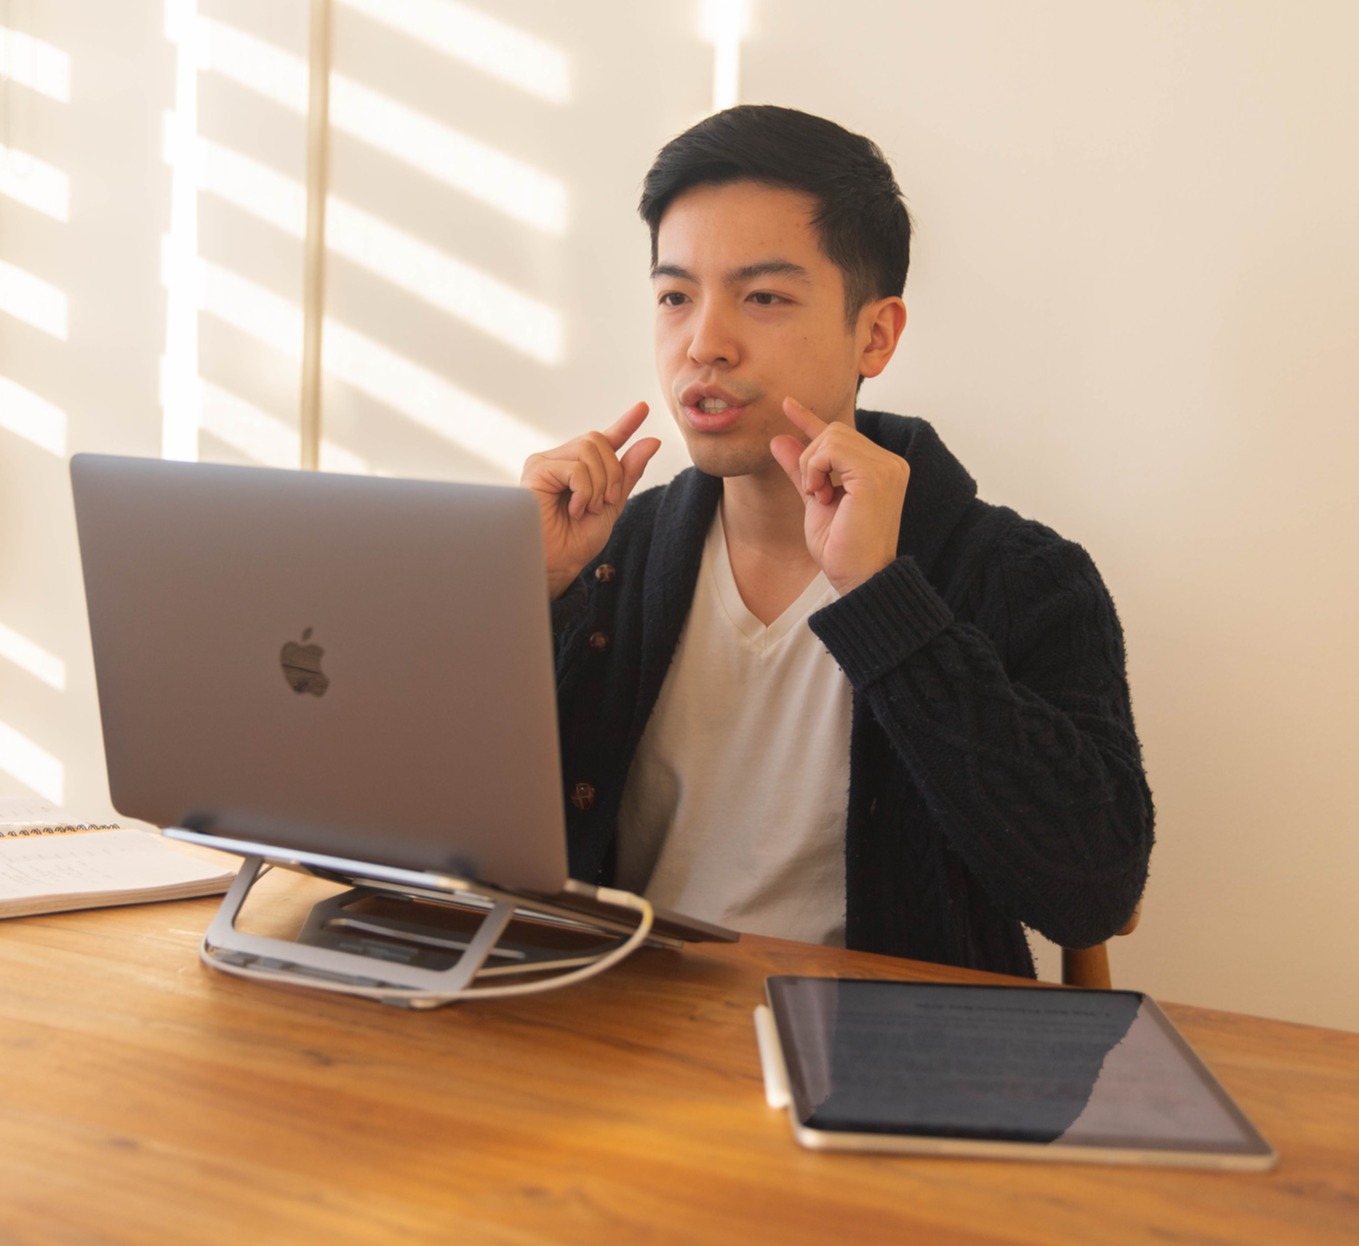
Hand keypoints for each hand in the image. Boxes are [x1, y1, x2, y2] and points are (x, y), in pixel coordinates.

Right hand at [521, 402, 660, 597]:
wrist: (556, 565)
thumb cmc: (576, 541)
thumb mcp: (611, 505)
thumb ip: (627, 473)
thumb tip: (650, 441)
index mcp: (577, 468)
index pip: (604, 440)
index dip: (624, 424)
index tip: (643, 408)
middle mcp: (559, 460)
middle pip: (598, 440)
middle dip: (612, 473)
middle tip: (604, 502)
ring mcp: (545, 463)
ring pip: (589, 450)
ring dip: (598, 484)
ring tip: (586, 508)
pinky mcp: (536, 470)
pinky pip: (576, 467)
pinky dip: (584, 491)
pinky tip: (573, 509)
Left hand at [769, 397, 909, 595]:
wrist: (858, 579)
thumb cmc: (842, 549)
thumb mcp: (815, 501)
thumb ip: (802, 470)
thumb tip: (780, 439)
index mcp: (880, 468)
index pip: (841, 435)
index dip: (810, 419)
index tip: (786, 404)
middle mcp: (889, 463)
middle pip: (834, 431)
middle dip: (810, 459)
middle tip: (814, 493)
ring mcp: (886, 466)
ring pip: (831, 436)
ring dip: (812, 466)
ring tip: (820, 496)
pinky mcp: (875, 473)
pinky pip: (831, 449)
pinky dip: (816, 469)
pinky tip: (821, 495)